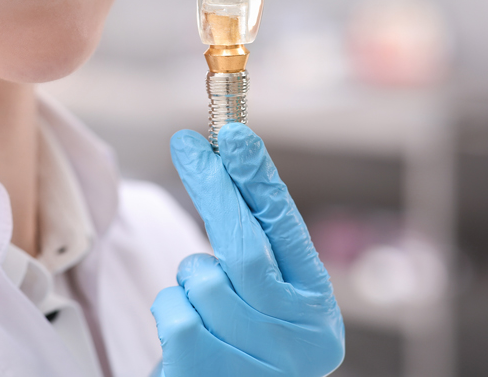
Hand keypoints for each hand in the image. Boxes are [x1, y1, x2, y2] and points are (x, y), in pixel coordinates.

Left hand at [150, 123, 344, 376]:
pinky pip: (176, 314)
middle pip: (248, 248)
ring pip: (205, 281)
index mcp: (317, 310)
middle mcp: (301, 340)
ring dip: (190, 280)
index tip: (235, 134)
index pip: (288, 229)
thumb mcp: (260, 299)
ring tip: (202, 304)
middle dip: (213, 188)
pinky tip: (184, 333)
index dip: (259, 179)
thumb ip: (254, 245)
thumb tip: (223, 159)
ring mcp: (261, 364)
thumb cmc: (237, 343)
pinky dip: (170, 308)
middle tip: (187, 144)